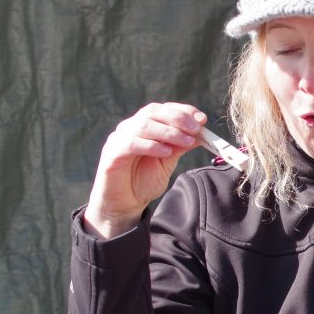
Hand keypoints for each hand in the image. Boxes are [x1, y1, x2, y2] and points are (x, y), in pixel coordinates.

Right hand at [83, 103, 206, 238]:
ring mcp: (119, 138)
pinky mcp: (112, 153)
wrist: (126, 204)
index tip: (202, 119)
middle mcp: (131, 127)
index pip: (164, 109)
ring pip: (144, 125)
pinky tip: (165, 152)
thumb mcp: (168, 161)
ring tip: (186, 142)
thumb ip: (180, 146)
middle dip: (178, 119)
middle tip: (196, 129)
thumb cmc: (144, 181)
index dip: (184, 111)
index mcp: (145, 125)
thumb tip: (200, 133)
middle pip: (154, 112)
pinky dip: (151, 145)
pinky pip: (131, 143)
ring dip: (168, 132)